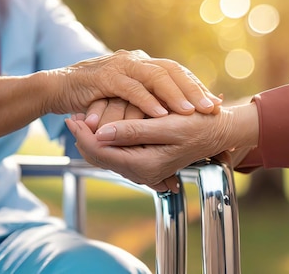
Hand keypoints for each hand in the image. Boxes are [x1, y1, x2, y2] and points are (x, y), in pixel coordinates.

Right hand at [48, 49, 221, 117]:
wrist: (57, 89)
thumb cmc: (93, 97)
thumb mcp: (124, 99)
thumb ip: (146, 103)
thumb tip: (172, 120)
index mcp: (142, 64)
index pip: (177, 72)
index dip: (197, 87)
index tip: (215, 104)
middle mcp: (135, 60)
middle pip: (172, 71)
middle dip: (194, 90)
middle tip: (211, 108)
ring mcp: (120, 66)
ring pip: (155, 77)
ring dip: (175, 95)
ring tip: (191, 112)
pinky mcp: (104, 77)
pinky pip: (131, 89)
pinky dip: (147, 102)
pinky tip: (161, 115)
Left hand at [64, 104, 258, 190]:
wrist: (219, 131)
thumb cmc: (199, 125)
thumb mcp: (168, 125)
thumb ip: (133, 131)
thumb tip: (101, 134)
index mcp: (145, 164)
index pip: (101, 152)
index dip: (83, 135)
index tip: (71, 117)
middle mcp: (142, 172)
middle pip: (100, 158)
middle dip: (83, 137)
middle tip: (69, 117)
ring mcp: (144, 169)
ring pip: (107, 157)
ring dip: (92, 139)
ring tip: (80, 119)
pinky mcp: (145, 162)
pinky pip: (118, 154)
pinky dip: (106, 141)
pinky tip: (100, 125)